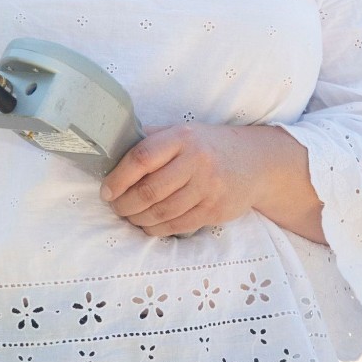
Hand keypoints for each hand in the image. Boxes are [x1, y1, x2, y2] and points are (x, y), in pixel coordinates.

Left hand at [100, 124, 299, 237]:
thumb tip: (114, 148)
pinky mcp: (216, 210)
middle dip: (125, 204)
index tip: (106, 191)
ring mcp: (208, 188)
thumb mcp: (183, 131)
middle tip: (115, 207)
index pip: (141, 158)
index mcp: (181, 138)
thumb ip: (153, 139)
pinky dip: (157, 229)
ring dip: (138, 219)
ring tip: (129, 217)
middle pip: (149, 190)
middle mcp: (196, 162)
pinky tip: (148, 225)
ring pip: (162, 212)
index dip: (118, 178)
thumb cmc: (208, 146)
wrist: (256, 161)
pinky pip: (179, 225)